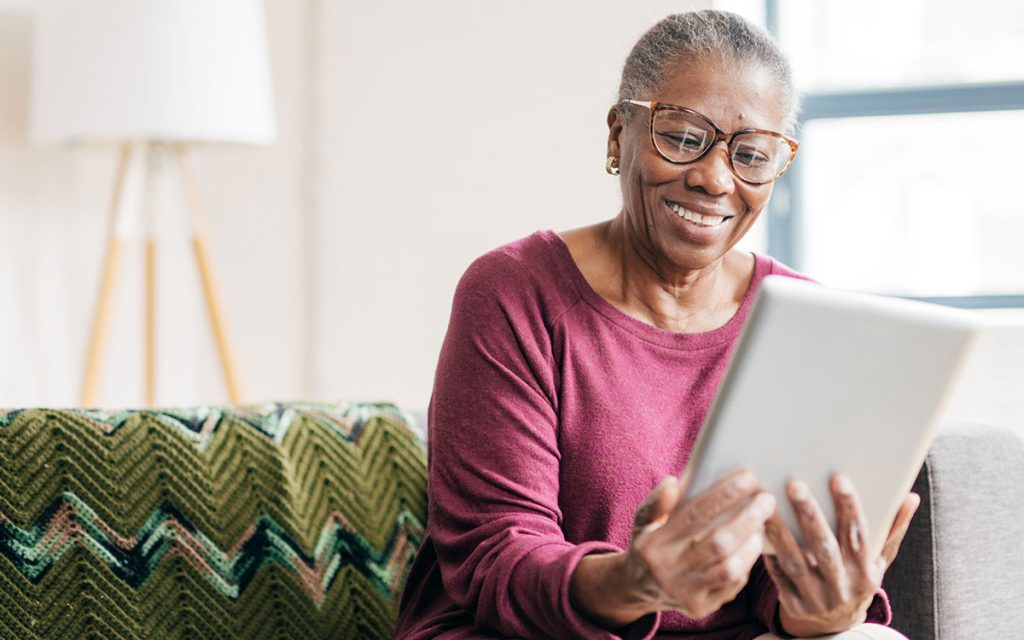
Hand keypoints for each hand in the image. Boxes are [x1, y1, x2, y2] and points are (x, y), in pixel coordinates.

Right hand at [622, 469, 776, 618]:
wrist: (639, 588)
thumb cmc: (649, 543)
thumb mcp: (643, 520)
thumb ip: (657, 502)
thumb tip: (673, 482)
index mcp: (652, 545)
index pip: (694, 515)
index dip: (724, 495)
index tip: (749, 477)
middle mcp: (668, 571)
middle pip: (718, 543)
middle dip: (748, 519)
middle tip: (767, 500)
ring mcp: (685, 593)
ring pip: (730, 568)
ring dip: (751, 543)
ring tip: (761, 523)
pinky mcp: (700, 607)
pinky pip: (732, 585)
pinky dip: (745, 563)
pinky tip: (751, 546)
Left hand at [762, 475, 919, 636]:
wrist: (837, 626)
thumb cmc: (858, 580)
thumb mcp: (880, 560)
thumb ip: (893, 528)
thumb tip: (910, 496)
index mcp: (866, 573)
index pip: (859, 536)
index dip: (850, 507)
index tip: (839, 478)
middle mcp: (842, 587)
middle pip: (824, 548)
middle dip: (810, 515)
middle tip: (795, 484)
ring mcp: (816, 598)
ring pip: (794, 562)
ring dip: (779, 531)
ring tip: (766, 503)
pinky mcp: (793, 603)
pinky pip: (776, 575)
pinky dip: (767, 552)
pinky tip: (757, 527)